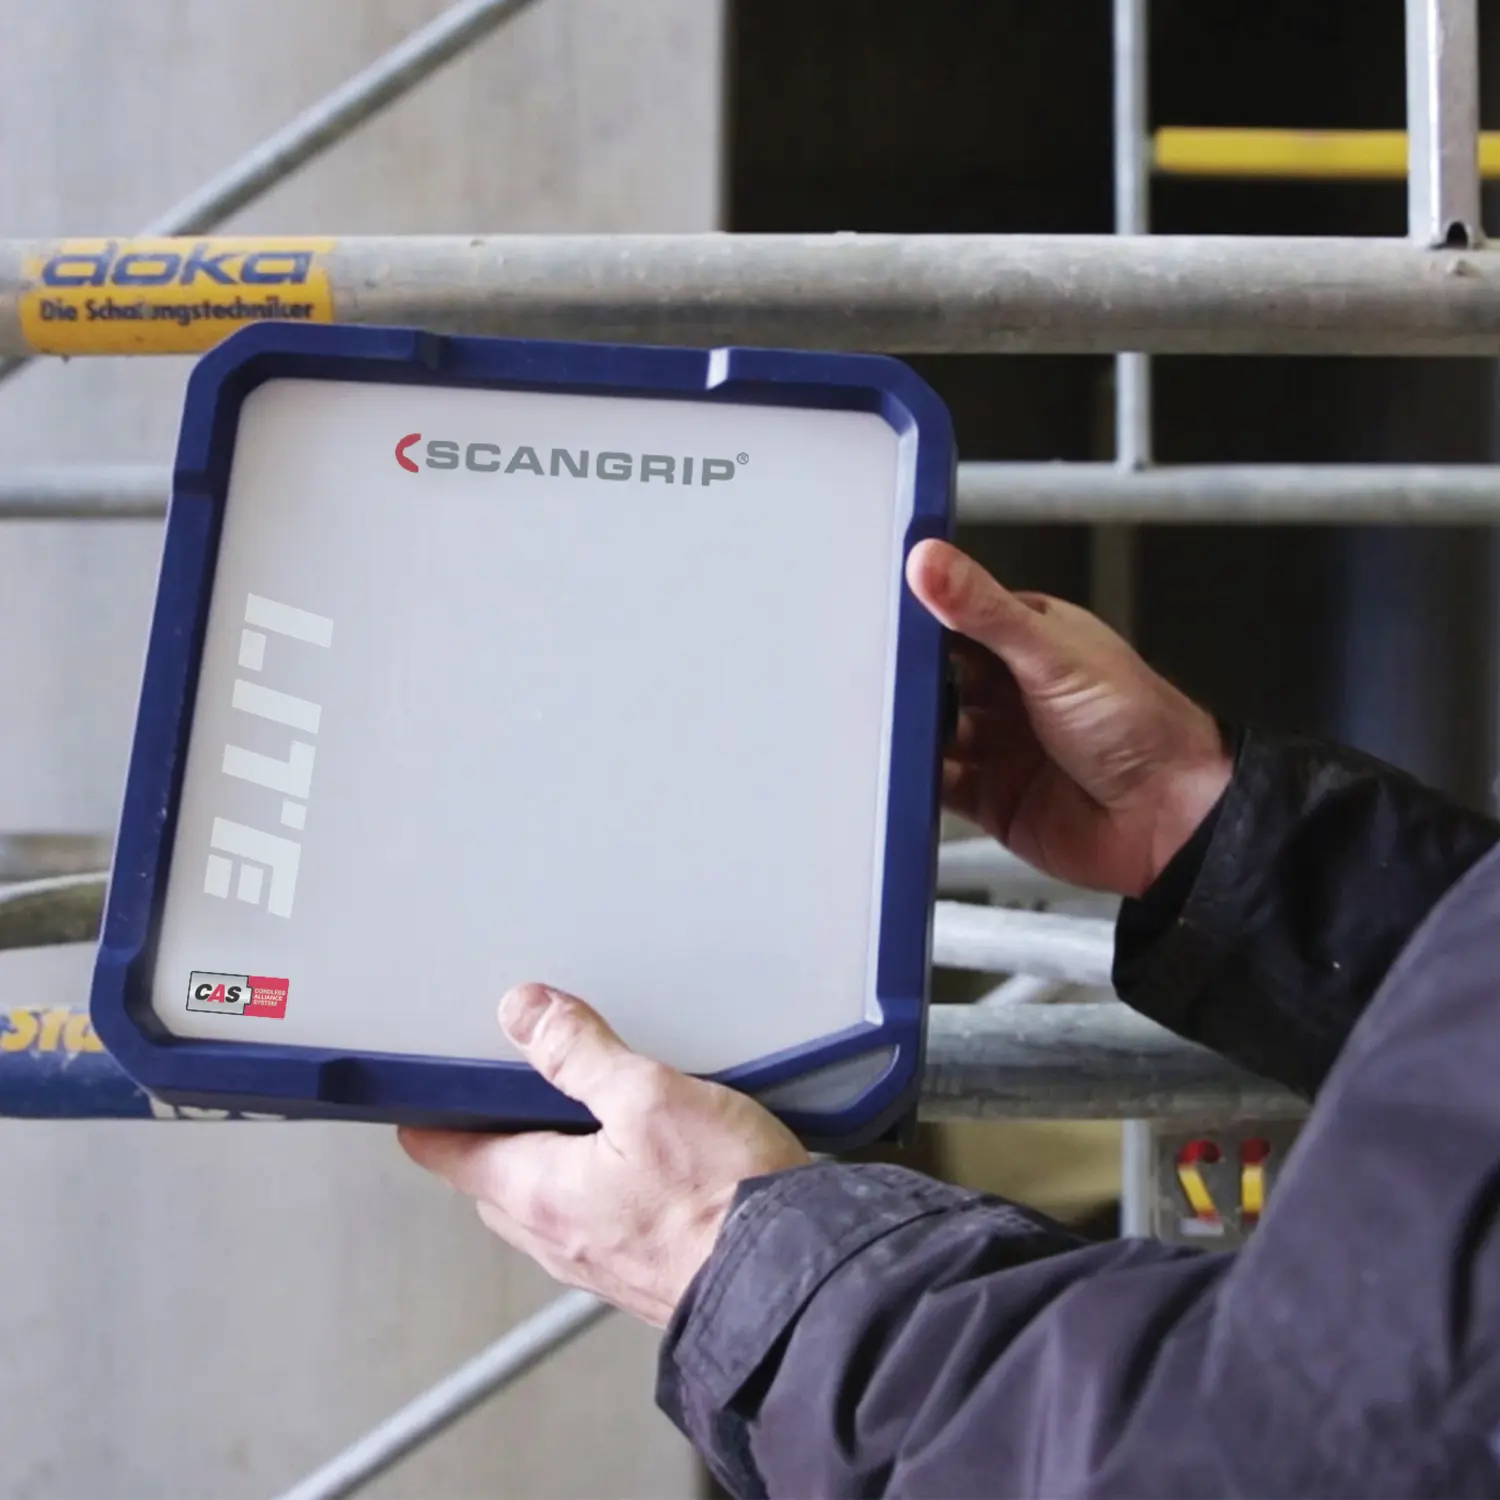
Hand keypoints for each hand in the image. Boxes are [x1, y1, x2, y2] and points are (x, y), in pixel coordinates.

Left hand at [399, 984, 809, 1326]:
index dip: (428, 1114)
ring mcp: (599, 1260)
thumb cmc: (725, 1202)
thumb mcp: (650, 1097)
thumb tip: (526, 1012)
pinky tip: (635, 1158)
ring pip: (543, 1203)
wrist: (792, 1282)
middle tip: (499, 1084)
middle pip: (492, 1180)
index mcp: (539, 1194)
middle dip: (489, 1133)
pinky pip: (591, 1220)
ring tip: (572, 1110)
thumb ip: (579, 1052)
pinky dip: (589, 1184)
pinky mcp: (643, 1268)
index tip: (420, 1087)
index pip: (447, 1154)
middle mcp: (558, 1238)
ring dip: (542, 1160)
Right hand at [907, 539, 1230, 897]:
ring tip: (876, 721)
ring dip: (907, 728)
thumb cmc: (1143, 727)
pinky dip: (913, 777)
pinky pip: (935, 783)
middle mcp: (1011, 691)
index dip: (918, 616)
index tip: (873, 612)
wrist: (1170, 821)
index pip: (957, 618)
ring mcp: (999, 745)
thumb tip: (932, 561)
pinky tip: (897, 767)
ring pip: (930, 730)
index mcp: (1031, 641)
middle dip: (904, 679)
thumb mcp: (1053, 653)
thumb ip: (985, 609)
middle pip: (936, 678)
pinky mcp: (989, 796)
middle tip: (861, 671)